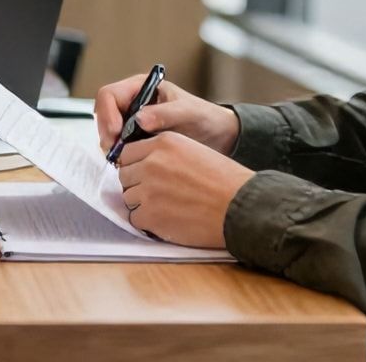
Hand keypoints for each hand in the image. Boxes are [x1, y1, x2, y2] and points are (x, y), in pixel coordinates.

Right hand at [95, 78, 238, 155]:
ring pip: (107, 131)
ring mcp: (131, 121)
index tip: (115, 132)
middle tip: (115, 151)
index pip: (109, 95)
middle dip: (106, 132)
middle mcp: (132, 102)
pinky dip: (119, 154)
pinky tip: (129, 162)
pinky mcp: (135, 138)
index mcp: (140, 88)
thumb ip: (165, 114)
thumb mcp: (187, 112)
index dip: (107, 113)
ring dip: (111, 145)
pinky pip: (117, 144)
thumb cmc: (204, 117)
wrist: (218, 136)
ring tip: (123, 158)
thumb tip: (139, 119)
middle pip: (103, 114)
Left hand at [117, 132, 254, 247]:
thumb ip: (165, 153)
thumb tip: (142, 164)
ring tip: (167, 207)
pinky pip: (135, 218)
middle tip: (159, 194)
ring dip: (142, 203)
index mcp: (162, 143)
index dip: (136, 165)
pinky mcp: (150, 215)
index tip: (146, 175)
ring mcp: (148, 189)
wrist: (240, 207)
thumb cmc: (224, 181)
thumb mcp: (193, 150)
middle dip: (137, 184)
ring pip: (128, 197)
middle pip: (125, 175)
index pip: (127, 153)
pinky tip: (167, 220)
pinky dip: (147, 222)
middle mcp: (151, 163)